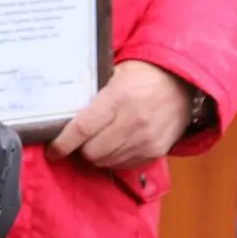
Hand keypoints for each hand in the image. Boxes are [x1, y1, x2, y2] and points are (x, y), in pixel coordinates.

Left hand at [49, 60, 193, 169]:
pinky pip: (123, 165)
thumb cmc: (144, 73)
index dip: (63, 143)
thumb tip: (63, 113)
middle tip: (81, 138)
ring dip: (98, 154)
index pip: (83, 128)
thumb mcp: (116, 72)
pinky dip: (115, 157)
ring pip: (106, 161)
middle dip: (81, 148)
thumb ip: (94, 93)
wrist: (184, 82)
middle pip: (92, 151)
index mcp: (119, 97)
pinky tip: (118, 142)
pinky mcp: (155, 152)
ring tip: (101, 137)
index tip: (52, 150)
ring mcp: (146, 140)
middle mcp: (133, 121)